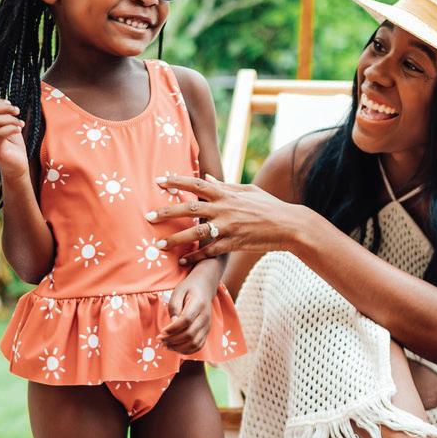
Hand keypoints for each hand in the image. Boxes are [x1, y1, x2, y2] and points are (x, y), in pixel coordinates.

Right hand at [0, 97, 29, 181]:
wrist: (17, 166)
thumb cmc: (13, 145)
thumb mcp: (8, 125)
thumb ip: (3, 115)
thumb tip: (5, 102)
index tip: (9, 103)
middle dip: (4, 107)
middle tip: (17, 111)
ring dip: (12, 119)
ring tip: (21, 123)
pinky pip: (0, 133)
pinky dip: (12, 128)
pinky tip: (20, 129)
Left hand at [146, 174, 302, 260]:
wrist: (288, 226)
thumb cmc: (269, 206)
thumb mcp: (248, 190)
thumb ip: (225, 184)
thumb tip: (206, 175)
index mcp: (227, 194)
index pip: (197, 184)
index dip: (176, 181)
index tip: (158, 181)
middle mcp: (225, 209)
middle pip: (190, 209)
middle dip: (167, 212)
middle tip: (148, 216)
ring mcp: (228, 227)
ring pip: (196, 234)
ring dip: (175, 239)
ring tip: (158, 244)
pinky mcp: (233, 244)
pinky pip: (209, 252)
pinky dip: (195, 257)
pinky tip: (182, 262)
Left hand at [162, 271, 214, 354]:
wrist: (204, 288)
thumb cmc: (188, 289)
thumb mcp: (178, 292)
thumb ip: (174, 307)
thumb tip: (172, 324)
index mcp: (198, 304)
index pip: (186, 320)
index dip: (173, 329)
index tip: (161, 332)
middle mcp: (205, 317)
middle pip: (190, 334)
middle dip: (173, 340)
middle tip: (160, 340)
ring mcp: (207, 326)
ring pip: (195, 343)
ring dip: (179, 348)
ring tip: (166, 346)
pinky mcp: (206, 332)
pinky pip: (198, 346)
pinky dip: (186, 350)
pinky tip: (175, 348)